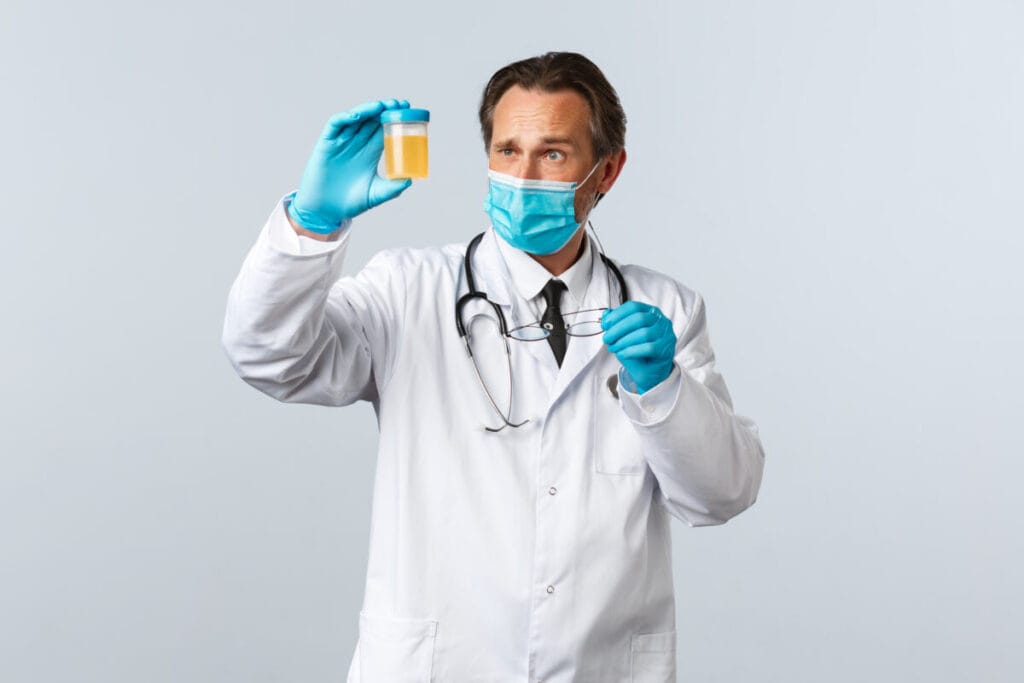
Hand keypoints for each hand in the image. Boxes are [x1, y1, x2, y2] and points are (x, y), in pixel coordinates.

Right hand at [288, 99, 412, 232]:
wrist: (326, 211)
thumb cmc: (350, 203)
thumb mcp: (376, 194)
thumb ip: (392, 188)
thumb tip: (409, 180)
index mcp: (370, 153)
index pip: (384, 130)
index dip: (394, 118)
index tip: (408, 110)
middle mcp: (356, 144)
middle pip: (372, 120)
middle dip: (385, 109)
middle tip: (399, 104)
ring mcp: (341, 143)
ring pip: (355, 119)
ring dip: (367, 110)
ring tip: (381, 106)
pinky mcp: (326, 145)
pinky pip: (334, 125)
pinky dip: (344, 118)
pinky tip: (355, 116)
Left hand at [600, 301, 676, 393]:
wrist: (650, 370)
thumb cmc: (638, 350)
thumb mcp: (624, 335)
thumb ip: (616, 323)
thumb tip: (606, 315)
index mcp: (650, 312)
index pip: (633, 307)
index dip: (617, 315)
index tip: (605, 324)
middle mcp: (660, 321)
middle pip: (638, 318)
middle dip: (618, 329)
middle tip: (607, 338)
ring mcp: (665, 335)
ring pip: (644, 333)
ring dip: (623, 341)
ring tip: (614, 348)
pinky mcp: (665, 349)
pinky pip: (648, 348)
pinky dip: (632, 351)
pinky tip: (623, 354)